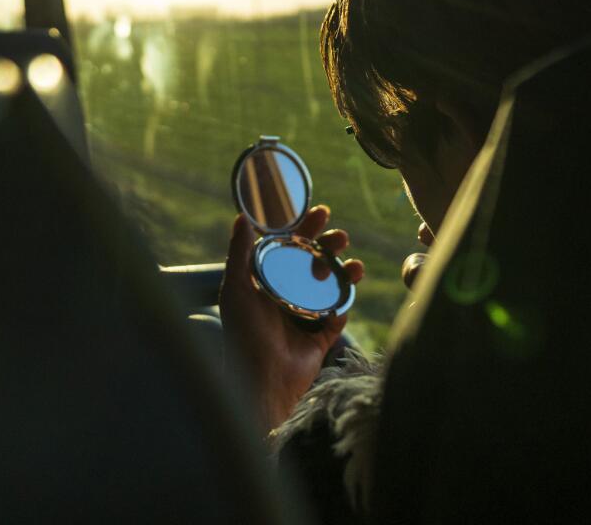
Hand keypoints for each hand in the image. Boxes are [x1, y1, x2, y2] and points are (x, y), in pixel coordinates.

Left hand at [219, 204, 364, 431]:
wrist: (264, 379)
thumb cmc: (244, 334)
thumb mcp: (235, 289)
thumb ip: (239, 252)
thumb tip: (242, 216)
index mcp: (266, 281)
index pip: (287, 247)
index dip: (304, 229)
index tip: (320, 212)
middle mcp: (286, 293)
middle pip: (313, 260)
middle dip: (329, 245)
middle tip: (341, 235)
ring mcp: (306, 313)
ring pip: (330, 283)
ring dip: (344, 270)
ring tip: (354, 265)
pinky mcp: (322, 333)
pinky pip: (339, 310)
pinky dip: (346, 299)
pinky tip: (349, 288)